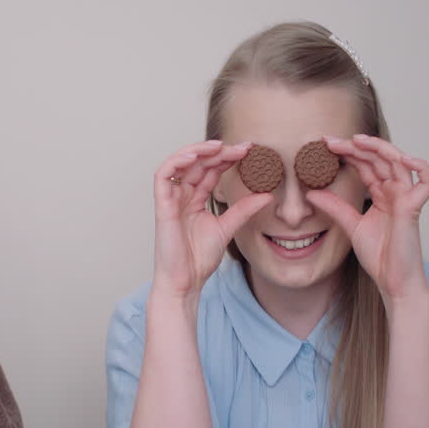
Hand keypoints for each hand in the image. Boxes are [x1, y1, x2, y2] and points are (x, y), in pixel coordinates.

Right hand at [152, 141, 272, 300]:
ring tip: (219, 146)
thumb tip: (267, 196)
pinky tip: (195, 156)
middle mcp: (182, 196)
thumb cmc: (199, 260)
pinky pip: (163, 176)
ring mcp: (171, 200)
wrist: (186, 281)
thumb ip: (244, 210)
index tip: (249, 152)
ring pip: (180, 163)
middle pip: (198, 164)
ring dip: (198, 151)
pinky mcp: (162, 205)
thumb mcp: (228, 228)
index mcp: (195, 200)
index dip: (227, 159)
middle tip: (241, 148)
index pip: (210, 171)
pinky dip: (177, 161)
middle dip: (218, 152)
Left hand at [306, 135, 428, 302]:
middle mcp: (395, 191)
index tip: (324, 146)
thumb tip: (311, 193)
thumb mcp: (350, 225)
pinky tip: (402, 159)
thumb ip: (334, 207)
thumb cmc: (378, 255)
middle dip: (356, 147)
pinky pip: (427, 181)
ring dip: (378, 148)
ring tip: (356, 141)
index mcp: (381, 193)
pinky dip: (420, 167)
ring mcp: (406, 198)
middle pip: (378, 159)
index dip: (348, 153)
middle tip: (331, 142)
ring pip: (399, 162)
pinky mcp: (414, 208)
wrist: (392, 280)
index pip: (365, 165)